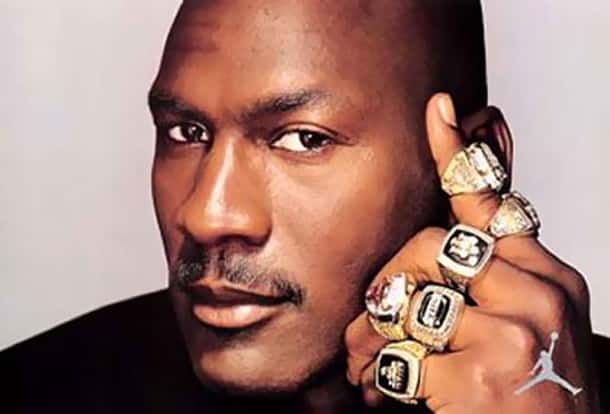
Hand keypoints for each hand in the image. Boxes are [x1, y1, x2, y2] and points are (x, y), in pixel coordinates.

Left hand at [344, 93, 598, 412]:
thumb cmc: (533, 401)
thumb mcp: (523, 333)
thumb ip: (483, 287)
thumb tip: (430, 259)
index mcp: (550, 279)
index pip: (495, 204)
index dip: (459, 155)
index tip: (439, 111)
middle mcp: (541, 294)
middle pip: (432, 246)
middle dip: (391, 281)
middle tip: (373, 318)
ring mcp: (515, 332)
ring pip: (410, 297)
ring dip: (375, 336)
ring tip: (371, 367)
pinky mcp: (483, 374)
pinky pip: (402, 354)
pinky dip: (383, 380)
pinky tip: (390, 400)